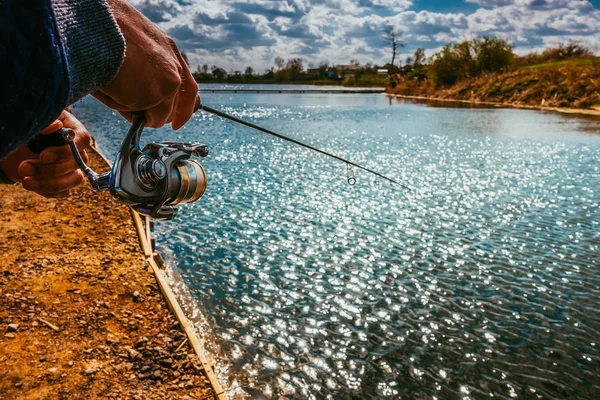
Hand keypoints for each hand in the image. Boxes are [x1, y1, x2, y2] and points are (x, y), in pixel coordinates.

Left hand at [0, 111, 90, 197]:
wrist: (12, 148)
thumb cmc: (25, 131)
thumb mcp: (31, 125)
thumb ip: (43, 124)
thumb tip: (57, 126)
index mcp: (71, 130)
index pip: (83, 139)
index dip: (67, 151)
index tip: (44, 156)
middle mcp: (76, 149)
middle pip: (78, 162)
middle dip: (52, 169)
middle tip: (25, 166)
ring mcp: (72, 167)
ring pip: (75, 180)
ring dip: (50, 183)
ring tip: (26, 180)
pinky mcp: (65, 182)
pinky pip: (64, 191)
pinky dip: (46, 190)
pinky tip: (30, 183)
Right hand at [94, 0, 197, 129]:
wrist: (95, 27)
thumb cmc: (104, 33)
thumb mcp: (133, 47)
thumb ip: (146, 72)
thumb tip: (140, 99)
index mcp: (169, 50)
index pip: (187, 87)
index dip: (183, 109)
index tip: (176, 122)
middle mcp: (174, 66)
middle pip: (174, 106)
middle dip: (154, 113)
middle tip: (130, 108)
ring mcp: (168, 82)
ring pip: (159, 115)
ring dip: (137, 112)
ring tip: (115, 91)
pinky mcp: (156, 96)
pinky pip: (143, 117)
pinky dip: (126, 113)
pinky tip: (114, 94)